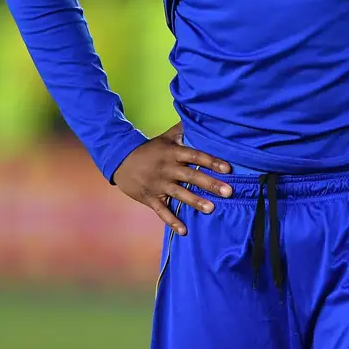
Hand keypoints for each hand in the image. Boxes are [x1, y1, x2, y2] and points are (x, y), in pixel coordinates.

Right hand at [112, 123, 233, 236]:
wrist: (120, 160)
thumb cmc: (148, 149)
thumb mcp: (165, 137)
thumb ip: (182, 131)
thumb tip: (199, 116)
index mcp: (172, 153)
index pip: (195, 156)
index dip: (211, 161)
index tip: (228, 168)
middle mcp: (167, 169)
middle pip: (191, 176)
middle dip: (210, 184)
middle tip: (228, 191)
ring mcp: (158, 185)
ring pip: (179, 194)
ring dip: (195, 201)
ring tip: (211, 208)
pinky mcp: (150, 198)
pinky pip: (162, 211)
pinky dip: (172, 221)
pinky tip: (184, 231)